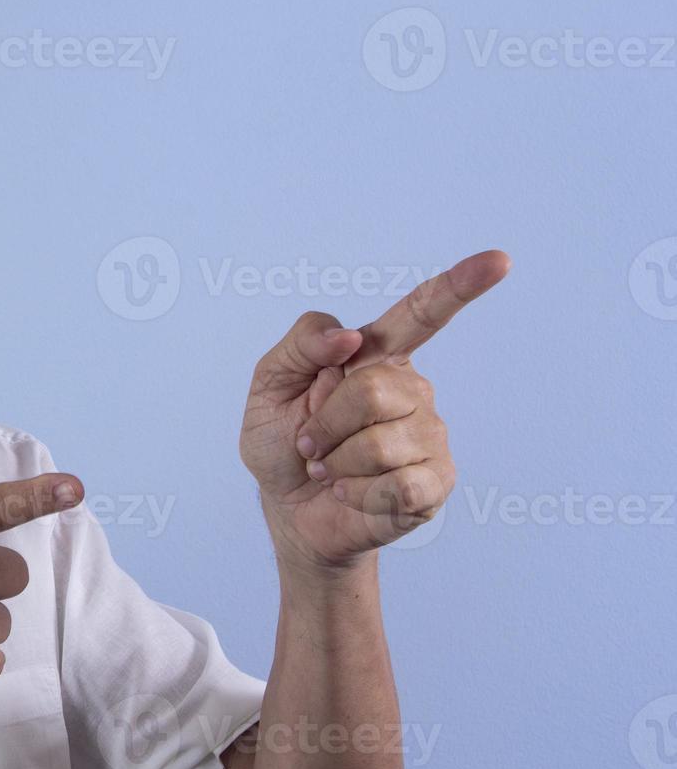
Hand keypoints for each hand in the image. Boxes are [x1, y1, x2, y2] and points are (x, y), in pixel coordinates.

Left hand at [239, 250, 510, 569]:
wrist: (288, 507)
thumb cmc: (283, 441)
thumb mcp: (269, 384)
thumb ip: (301, 344)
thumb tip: (348, 338)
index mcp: (376, 356)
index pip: (422, 313)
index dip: (460, 286)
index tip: (499, 261)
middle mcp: (412, 389)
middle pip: (373, 390)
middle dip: (325, 422)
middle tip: (310, 440)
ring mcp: (430, 435)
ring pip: (380, 442)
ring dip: (336, 462)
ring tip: (331, 467)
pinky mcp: (435, 481)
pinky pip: (398, 484)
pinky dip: (358, 492)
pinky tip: (353, 492)